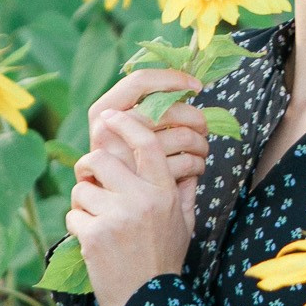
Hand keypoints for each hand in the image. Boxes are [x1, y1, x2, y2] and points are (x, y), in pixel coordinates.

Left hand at [67, 110, 194, 305]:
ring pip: (82, 189)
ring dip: (84, 203)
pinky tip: (93, 243)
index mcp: (164, 193)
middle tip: (91, 179)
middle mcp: (142, 201)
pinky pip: (73, 215)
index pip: (147, 143)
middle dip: (90, 166)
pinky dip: (78, 227)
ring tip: (97, 221)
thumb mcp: (184, 222)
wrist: (148, 303)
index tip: (110, 116)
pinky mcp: (93, 236)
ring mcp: (116, 218)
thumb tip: (186, 160)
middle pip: (102, 158)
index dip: (127, 124)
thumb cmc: (164, 260)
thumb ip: (182, 189)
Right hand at [81, 67, 209, 220]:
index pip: (139, 81)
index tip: (196, 86)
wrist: (117, 228)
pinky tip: (194, 172)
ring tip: (200, 152)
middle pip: (168, 109)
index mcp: (103, 114)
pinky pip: (188, 164)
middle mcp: (108, 133)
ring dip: (201, 144)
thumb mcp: (122, 140)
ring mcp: (128, 159)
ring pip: (183, 136)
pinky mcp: (146, 184)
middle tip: (202, 128)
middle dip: (195, 117)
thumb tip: (190, 87)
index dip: (171, 78)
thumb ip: (146, 115)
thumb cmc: (122, 177)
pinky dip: (198, 166)